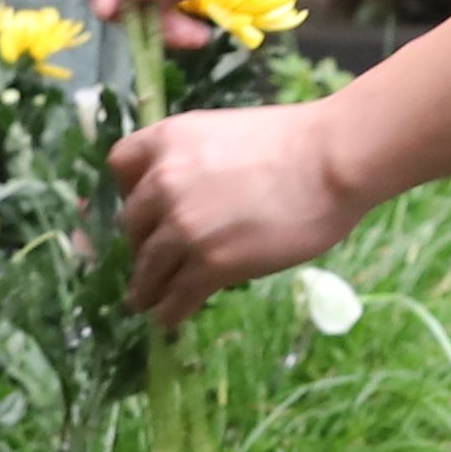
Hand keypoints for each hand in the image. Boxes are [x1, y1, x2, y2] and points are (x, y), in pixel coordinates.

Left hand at [107, 96, 362, 328]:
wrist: (331, 161)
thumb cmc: (295, 140)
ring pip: (148, 268)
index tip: (144, 208)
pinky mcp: (210, 263)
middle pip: (130, 224)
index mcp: (168, 139)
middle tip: (156, 259)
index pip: (119, 166)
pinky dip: (170, 312)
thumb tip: (191, 192)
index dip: (128, 190)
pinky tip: (171, 319)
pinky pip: (176, 296)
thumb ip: (195, 160)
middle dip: (141, 244)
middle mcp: (163, 182)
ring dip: (146, 288)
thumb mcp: (225, 132)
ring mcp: (184, 226)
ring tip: (147, 302)